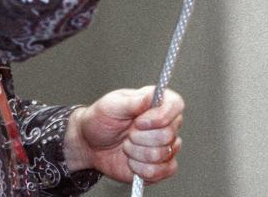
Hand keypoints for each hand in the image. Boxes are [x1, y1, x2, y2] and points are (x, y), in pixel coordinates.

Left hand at [64, 86, 183, 183]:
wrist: (91, 144)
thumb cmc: (102, 120)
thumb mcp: (112, 105)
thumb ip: (133, 101)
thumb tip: (152, 95)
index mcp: (158, 102)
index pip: (176, 106)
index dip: (159, 117)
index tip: (138, 122)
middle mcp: (166, 123)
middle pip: (168, 135)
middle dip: (139, 138)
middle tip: (127, 133)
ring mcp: (165, 146)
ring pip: (161, 155)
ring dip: (136, 153)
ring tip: (127, 145)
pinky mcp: (161, 166)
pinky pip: (162, 172)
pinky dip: (141, 170)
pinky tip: (132, 161)